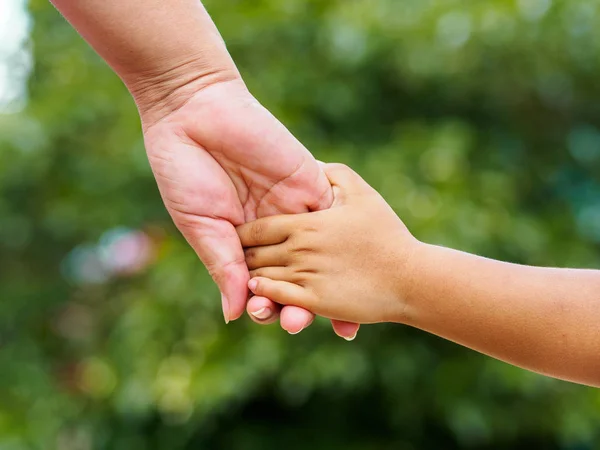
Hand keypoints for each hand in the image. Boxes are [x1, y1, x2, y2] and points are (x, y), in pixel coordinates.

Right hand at [141, 79, 359, 337]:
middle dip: (300, 301)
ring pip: (320, 253)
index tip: (271, 320)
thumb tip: (236, 316)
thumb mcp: (201, 225)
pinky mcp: (312, 180)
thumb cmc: (186, 170)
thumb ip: (224, 268)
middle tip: (299, 323)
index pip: (264, 282)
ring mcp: (295, 206)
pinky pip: (335, 213)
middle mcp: (273, 228)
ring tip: (330, 311)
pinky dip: (345, 239)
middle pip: (296, 274)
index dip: (270, 304)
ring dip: (327, 282)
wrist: (195, 111)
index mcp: (243, 242)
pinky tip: (354, 266)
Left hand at [237, 164, 418, 325]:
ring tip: (243, 278)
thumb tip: (313, 163)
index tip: (239, 236)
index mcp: (307, 223)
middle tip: (235, 261)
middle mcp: (300, 248)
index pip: (259, 228)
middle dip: (242, 257)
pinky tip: (261, 292)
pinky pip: (276, 296)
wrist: (412, 278)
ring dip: (249, 278)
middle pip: (254, 254)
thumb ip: (333, 174)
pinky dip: (263, 294)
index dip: (245, 233)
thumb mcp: (362, 193)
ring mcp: (306, 275)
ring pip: (260, 277)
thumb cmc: (387, 234)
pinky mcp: (314, 300)